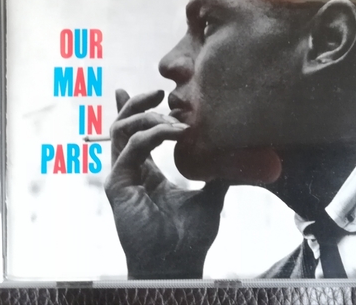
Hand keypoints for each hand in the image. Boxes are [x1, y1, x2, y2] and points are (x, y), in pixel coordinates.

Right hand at [104, 89, 227, 279]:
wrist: (179, 264)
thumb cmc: (189, 237)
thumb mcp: (211, 197)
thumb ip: (218, 174)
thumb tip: (237, 156)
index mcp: (146, 171)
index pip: (135, 133)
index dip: (136, 109)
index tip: (149, 91)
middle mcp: (130, 170)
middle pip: (123, 125)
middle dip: (139, 104)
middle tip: (160, 92)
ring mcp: (122, 176)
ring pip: (122, 130)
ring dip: (147, 116)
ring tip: (173, 116)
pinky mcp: (118, 185)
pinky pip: (131, 148)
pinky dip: (153, 135)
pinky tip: (175, 132)